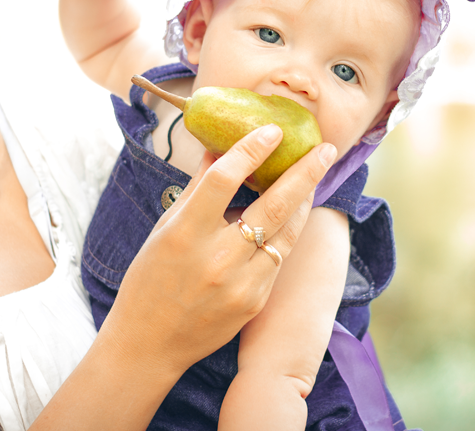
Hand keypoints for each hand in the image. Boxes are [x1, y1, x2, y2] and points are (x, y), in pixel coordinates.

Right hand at [99, 124, 337, 375]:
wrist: (149, 343)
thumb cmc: (150, 279)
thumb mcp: (164, 229)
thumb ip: (196, 189)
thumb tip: (219, 148)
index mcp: (184, 234)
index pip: (223, 180)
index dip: (250, 150)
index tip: (272, 130)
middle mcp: (216, 259)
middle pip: (272, 205)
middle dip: (304, 172)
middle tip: (325, 149)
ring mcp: (240, 284)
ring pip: (286, 233)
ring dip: (304, 202)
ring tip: (313, 177)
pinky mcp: (254, 301)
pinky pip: (278, 259)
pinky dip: (286, 233)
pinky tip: (292, 215)